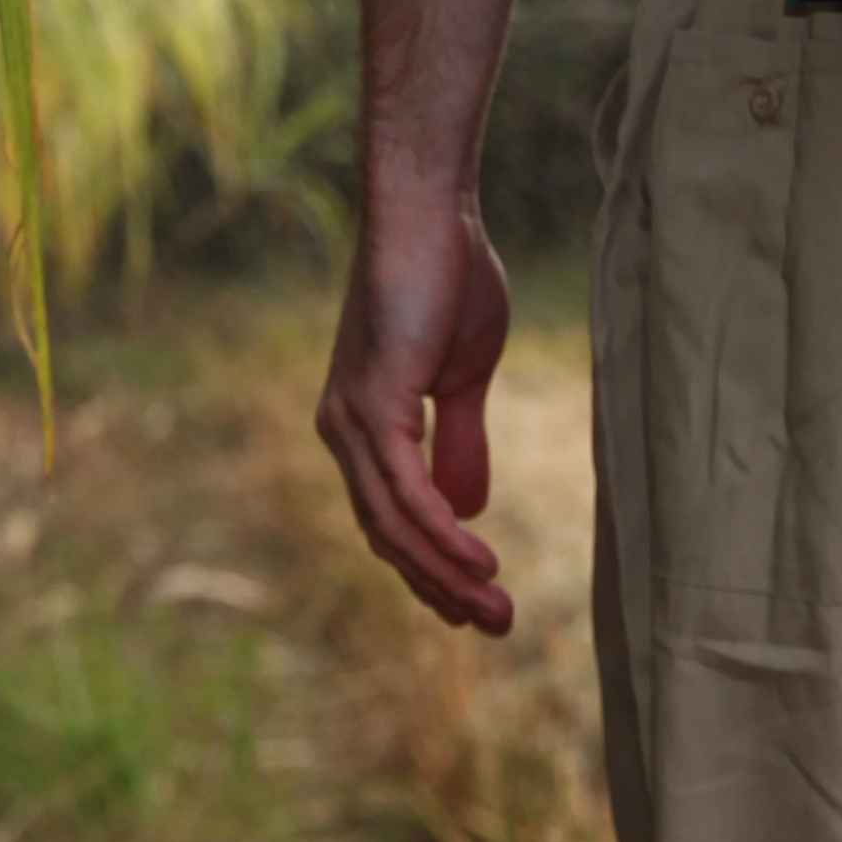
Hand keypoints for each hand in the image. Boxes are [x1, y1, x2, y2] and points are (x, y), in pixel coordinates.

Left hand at [317, 194, 516, 634]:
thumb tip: (468, 509)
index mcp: (363, 426)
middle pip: (388, 536)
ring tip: (497, 610)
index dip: (430, 568)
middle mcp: (345, 431)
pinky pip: (405, 491)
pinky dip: (440, 532)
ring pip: (395, 525)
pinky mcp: (372, 404)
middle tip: (495, 626)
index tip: (475, 606)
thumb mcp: (464, 376)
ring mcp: (353, 420)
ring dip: (447, 574)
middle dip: (441, 588)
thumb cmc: (449, 279)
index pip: (390, 520)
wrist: (431, 215)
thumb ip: (461, 442)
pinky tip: (479, 561)